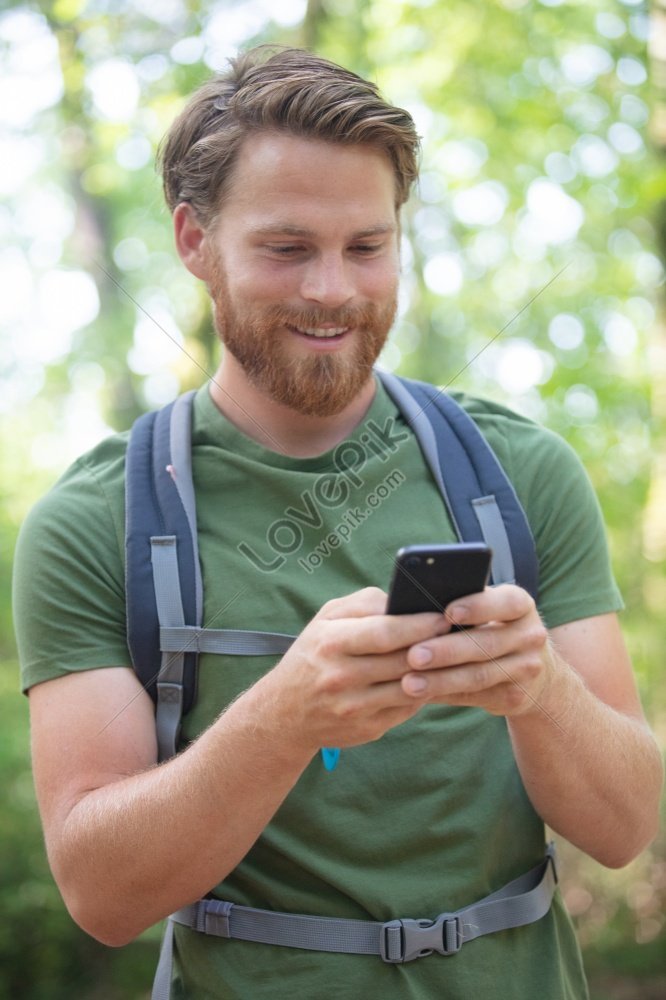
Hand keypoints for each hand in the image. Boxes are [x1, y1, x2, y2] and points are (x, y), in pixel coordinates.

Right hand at [260, 587, 448, 753]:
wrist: (284, 713)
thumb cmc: (312, 655)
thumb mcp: (325, 620)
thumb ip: (364, 604)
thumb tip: (403, 601)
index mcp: (330, 644)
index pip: (385, 633)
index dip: (419, 624)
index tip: (444, 616)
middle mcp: (341, 677)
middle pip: (402, 660)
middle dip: (435, 646)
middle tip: (457, 633)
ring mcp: (354, 708)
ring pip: (410, 687)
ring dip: (435, 671)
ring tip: (452, 655)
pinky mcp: (367, 729)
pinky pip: (407, 709)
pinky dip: (424, 692)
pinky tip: (432, 678)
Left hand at [400, 584, 555, 716]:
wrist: (532, 673)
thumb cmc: (491, 628)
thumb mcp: (488, 611)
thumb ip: (462, 607)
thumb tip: (412, 610)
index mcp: (521, 605)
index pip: (505, 603)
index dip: (477, 607)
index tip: (447, 613)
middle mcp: (530, 636)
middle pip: (486, 644)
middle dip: (447, 651)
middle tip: (413, 655)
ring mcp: (526, 669)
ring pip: (478, 676)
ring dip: (441, 680)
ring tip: (409, 683)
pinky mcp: (514, 697)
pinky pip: (474, 696)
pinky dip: (444, 695)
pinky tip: (419, 696)